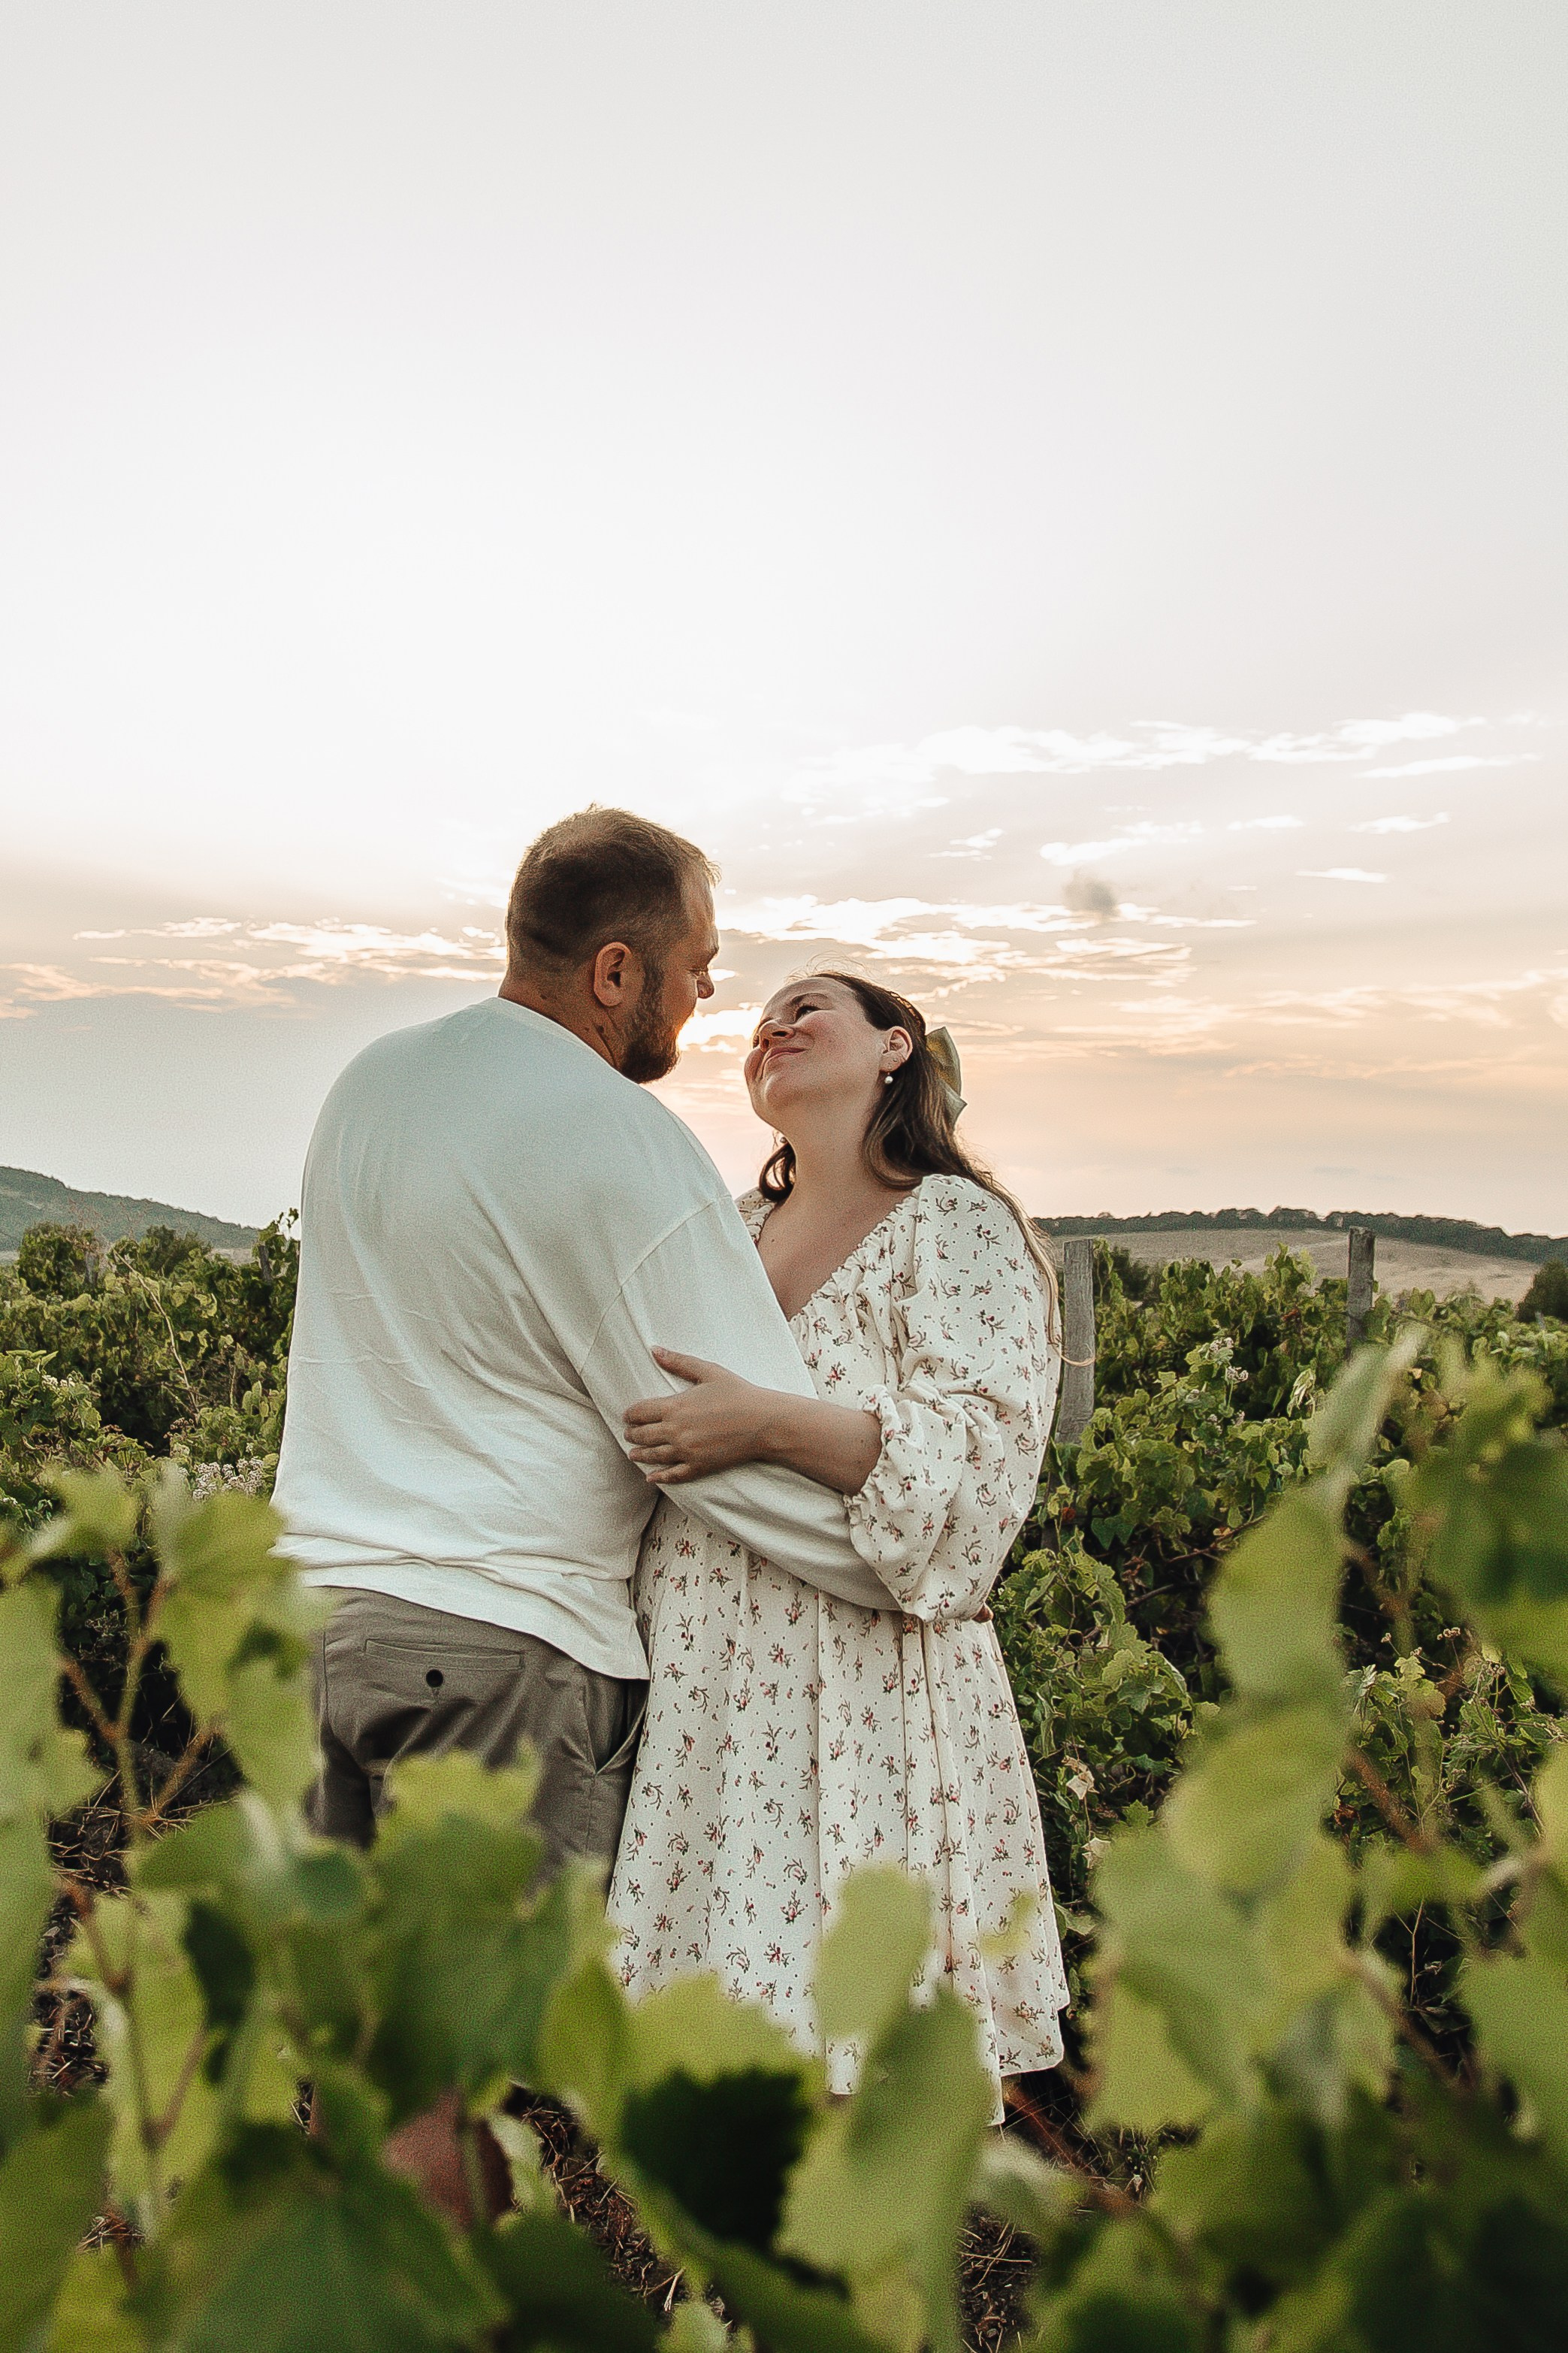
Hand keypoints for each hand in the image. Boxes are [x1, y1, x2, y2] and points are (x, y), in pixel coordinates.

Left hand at [624, 1348, 774, 1483]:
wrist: (763, 1422)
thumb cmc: (738, 1393)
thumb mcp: (708, 1371)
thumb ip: (679, 1362)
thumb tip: (654, 1349)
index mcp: (675, 1407)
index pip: (640, 1412)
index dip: (630, 1414)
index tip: (627, 1416)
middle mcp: (676, 1431)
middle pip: (643, 1435)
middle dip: (632, 1434)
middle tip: (628, 1433)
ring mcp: (686, 1451)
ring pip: (653, 1456)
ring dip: (640, 1454)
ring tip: (633, 1454)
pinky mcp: (699, 1467)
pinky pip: (673, 1475)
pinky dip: (660, 1477)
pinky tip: (651, 1478)